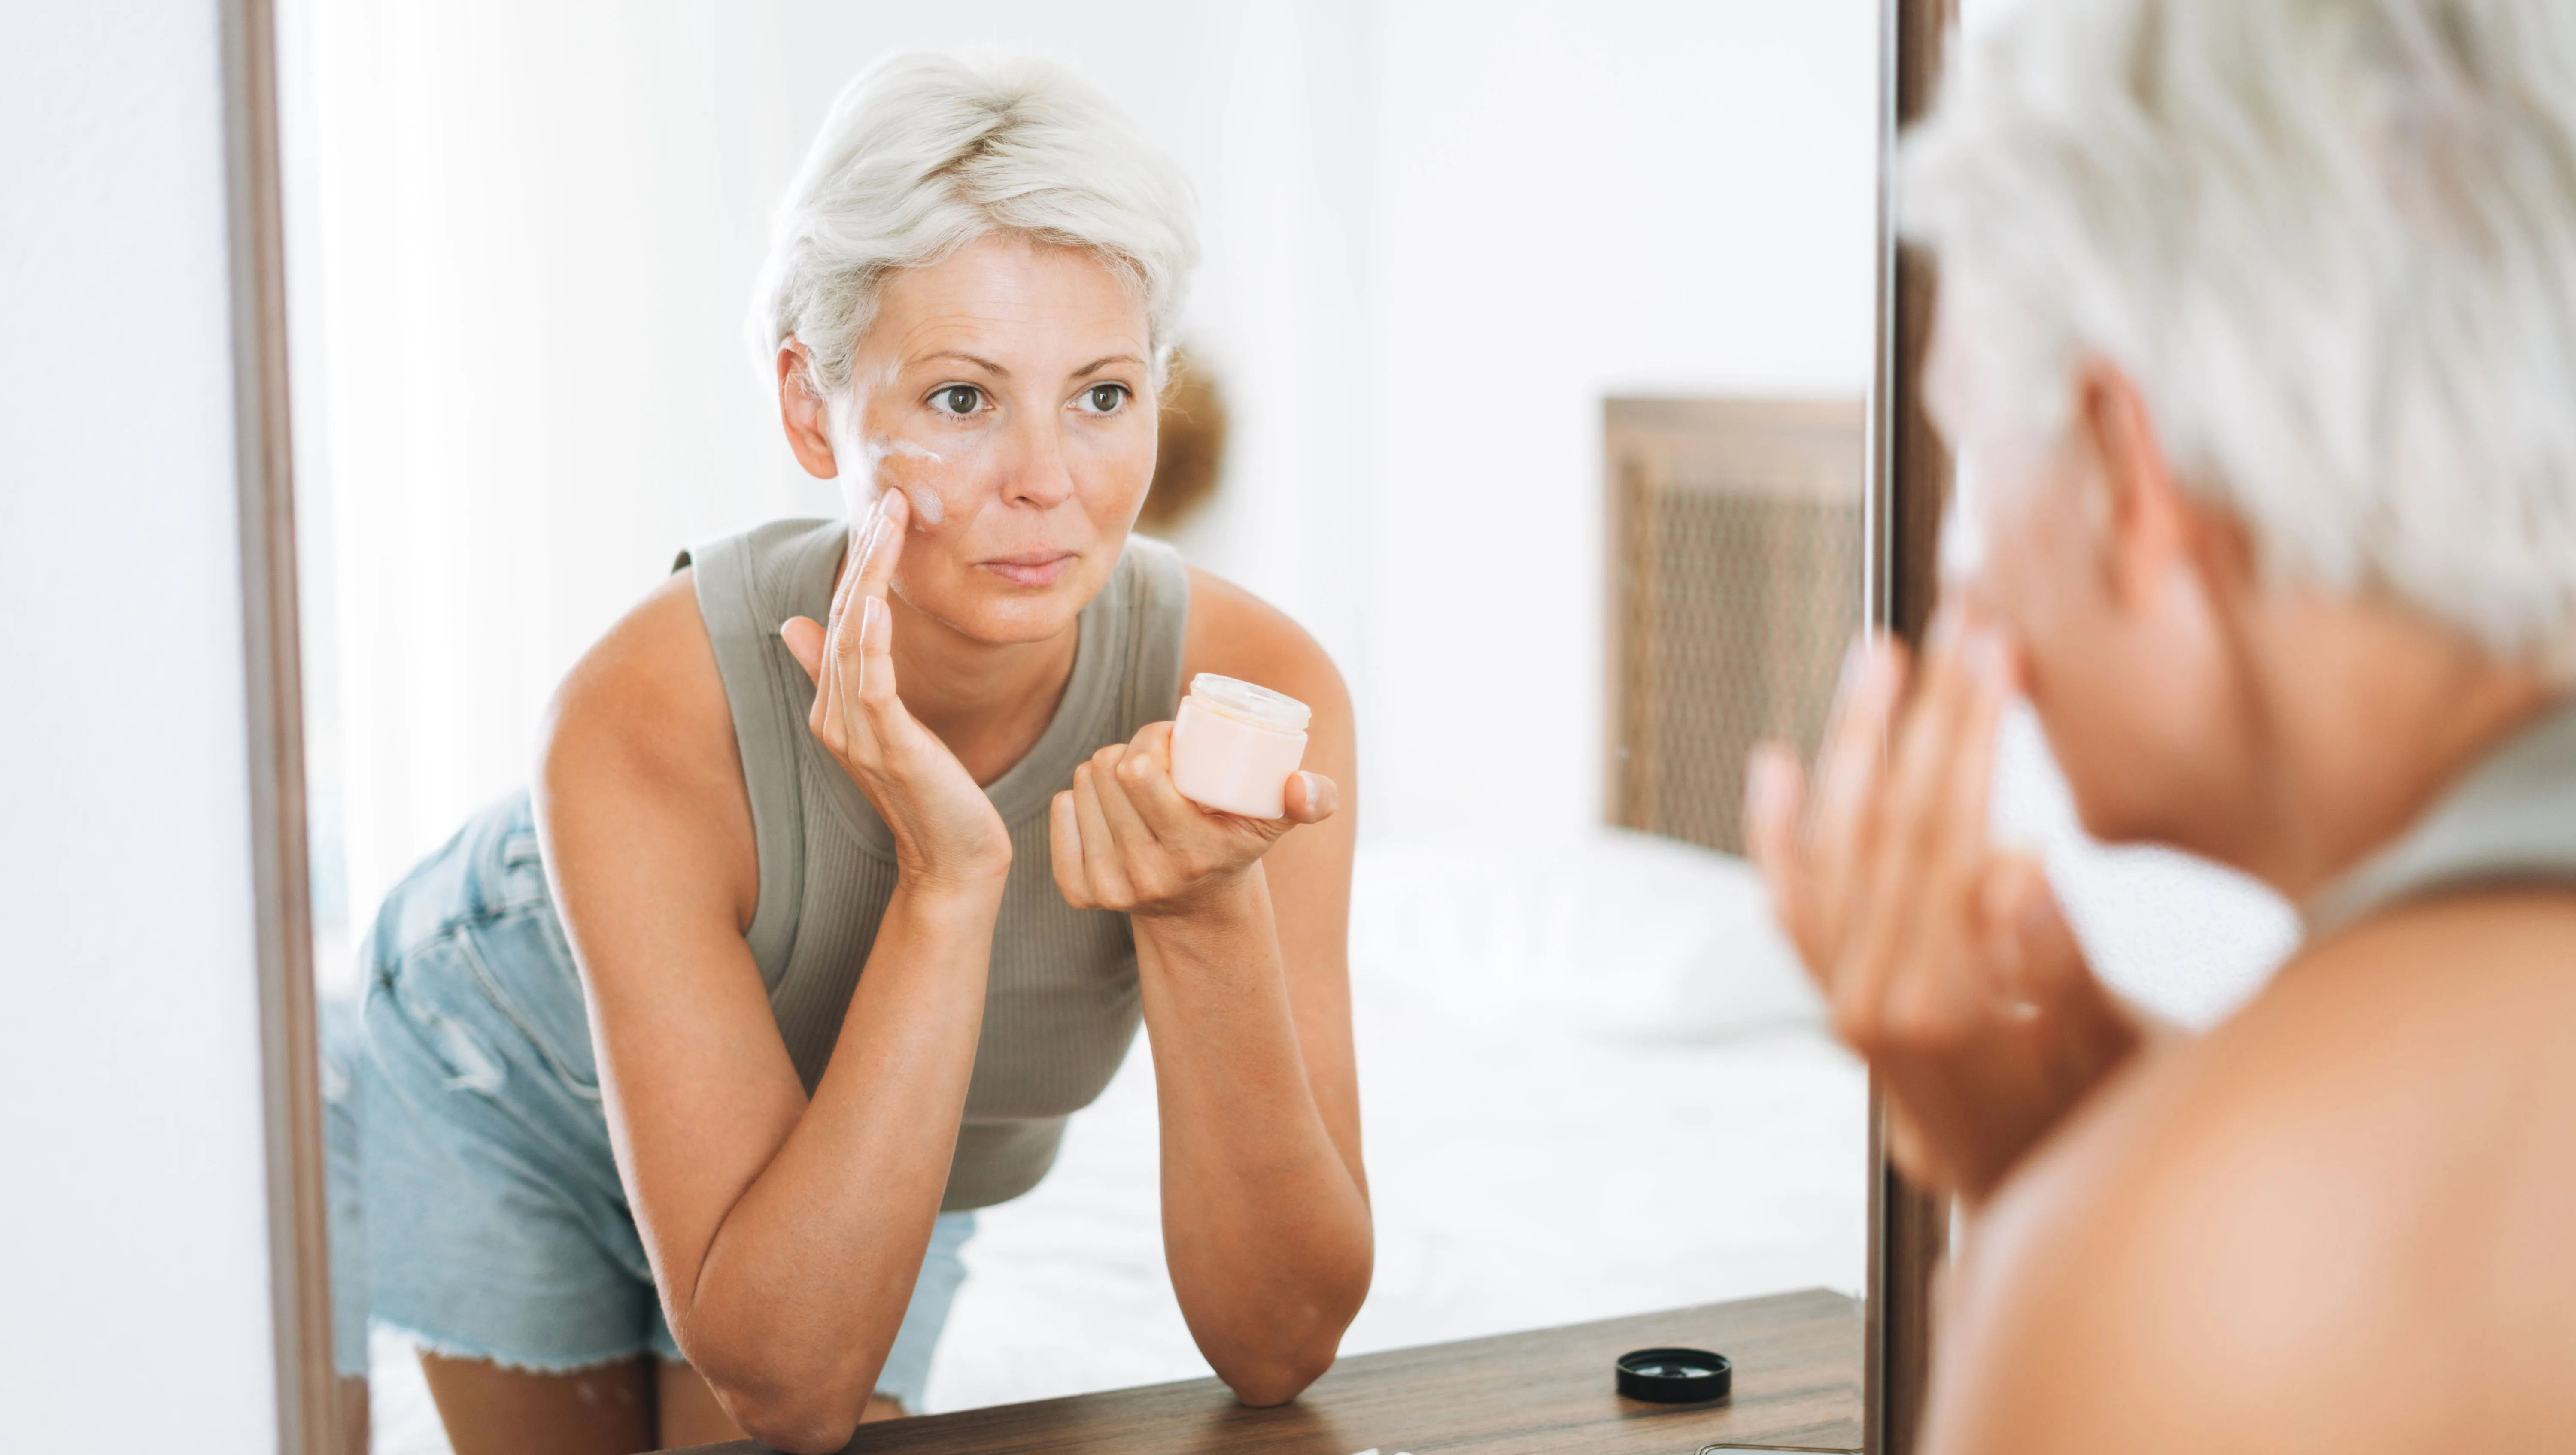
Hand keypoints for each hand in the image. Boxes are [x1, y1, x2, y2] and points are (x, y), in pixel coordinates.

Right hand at [782, 490, 1010, 891]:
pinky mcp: (890, 750)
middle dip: (863, 555)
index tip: (882, 511)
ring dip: (869, 579)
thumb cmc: (930, 793)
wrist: (954, 861)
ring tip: (889, 525)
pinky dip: (872, 643)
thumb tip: (796, 625)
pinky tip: (879, 603)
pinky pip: (873, 686)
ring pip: (854, 641)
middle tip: (888, 497)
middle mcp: (836, 716)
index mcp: (834, 705)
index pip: (840, 617)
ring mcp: (859, 735)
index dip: (857, 562)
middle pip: (842, 618)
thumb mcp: (885, 726)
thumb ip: (842, 675)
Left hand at [1048, 722, 1336, 916]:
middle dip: (1128, 750)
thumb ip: (1313, 801)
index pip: (1138, 773)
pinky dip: (1076, 799)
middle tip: (1153, 757)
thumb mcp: (1277, 822)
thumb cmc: (1237, 844)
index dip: (1150, 738)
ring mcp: (1111, 888)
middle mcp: (1147, 876)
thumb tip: (1302, 784)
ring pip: (1082, 787)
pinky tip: (1102, 803)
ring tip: (1133, 780)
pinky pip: (1061, 814)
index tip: (1170, 739)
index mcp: (1193, 853)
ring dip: (1102, 770)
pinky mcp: (1081, 894)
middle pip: (1106, 773)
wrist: (1200, 909)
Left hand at [1744, 610, 2143, 1204]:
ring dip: (1855, 743)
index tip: (1996, 656)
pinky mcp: (1832, 993)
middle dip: (1927, 716)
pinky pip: (1790, 900)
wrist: (2025, 1194)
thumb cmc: (2092, 1124)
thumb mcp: (2118, 1057)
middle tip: (1961, 628)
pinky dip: (1777, 831)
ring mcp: (1840, 996)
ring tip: (1881, 658)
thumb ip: (2065, 968)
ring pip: (1833, 845)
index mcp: (1943, 1009)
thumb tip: (2016, 869)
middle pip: (1892, 825)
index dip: (1971, 736)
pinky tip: (1776, 764)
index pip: (1949, 837)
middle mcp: (1872, 999)